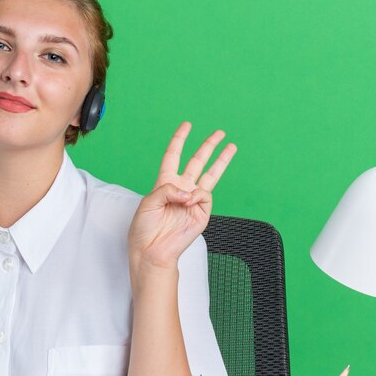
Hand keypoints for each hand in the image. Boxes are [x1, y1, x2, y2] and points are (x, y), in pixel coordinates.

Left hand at [129, 122, 236, 270]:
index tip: (187, 125)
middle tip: (219, 133)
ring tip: (231, 146)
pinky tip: (188, 201)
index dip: (179, 140)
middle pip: (197, 162)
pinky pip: (204, 195)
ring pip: (210, 175)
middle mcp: (181, 189)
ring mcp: (193, 201)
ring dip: (221, 160)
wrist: (152, 250)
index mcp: (164, 183)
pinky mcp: (201, 213)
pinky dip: (196, 195)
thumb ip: (167, 189)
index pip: (173, 156)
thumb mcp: (149, 202)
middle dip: (208, 147)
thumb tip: (189, 191)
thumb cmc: (144, 228)